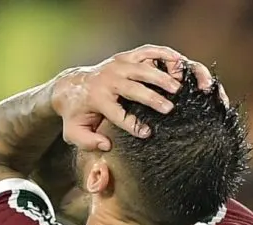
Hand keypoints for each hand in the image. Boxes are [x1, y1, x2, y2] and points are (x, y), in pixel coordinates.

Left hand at [52, 44, 228, 150]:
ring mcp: (118, 64)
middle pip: (132, 87)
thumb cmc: (77, 113)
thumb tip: (106, 145)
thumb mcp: (74, 132)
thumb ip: (88, 142)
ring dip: (161, 77)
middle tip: (169, 109)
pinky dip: (164, 55)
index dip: (132, 124)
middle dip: (151, 98)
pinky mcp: (127, 56)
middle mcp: (108, 79)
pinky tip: (180, 62)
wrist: (72, 85)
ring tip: (178, 88)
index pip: (116, 113)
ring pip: (142, 68)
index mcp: (96, 98)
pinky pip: (148, 52)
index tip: (146, 133)